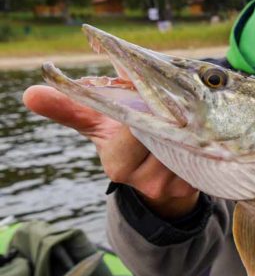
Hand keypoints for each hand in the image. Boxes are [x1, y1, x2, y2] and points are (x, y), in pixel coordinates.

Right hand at [23, 85, 198, 217]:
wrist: (159, 178)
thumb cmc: (126, 140)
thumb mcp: (98, 125)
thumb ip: (71, 108)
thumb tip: (31, 94)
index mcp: (118, 163)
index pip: (133, 128)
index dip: (142, 107)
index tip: (148, 90)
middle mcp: (144, 179)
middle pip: (163, 134)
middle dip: (168, 114)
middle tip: (175, 98)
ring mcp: (172, 185)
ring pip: (185, 142)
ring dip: (189, 125)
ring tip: (188, 113)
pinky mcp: (194, 185)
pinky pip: (203, 154)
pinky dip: (202, 140)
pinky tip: (199, 132)